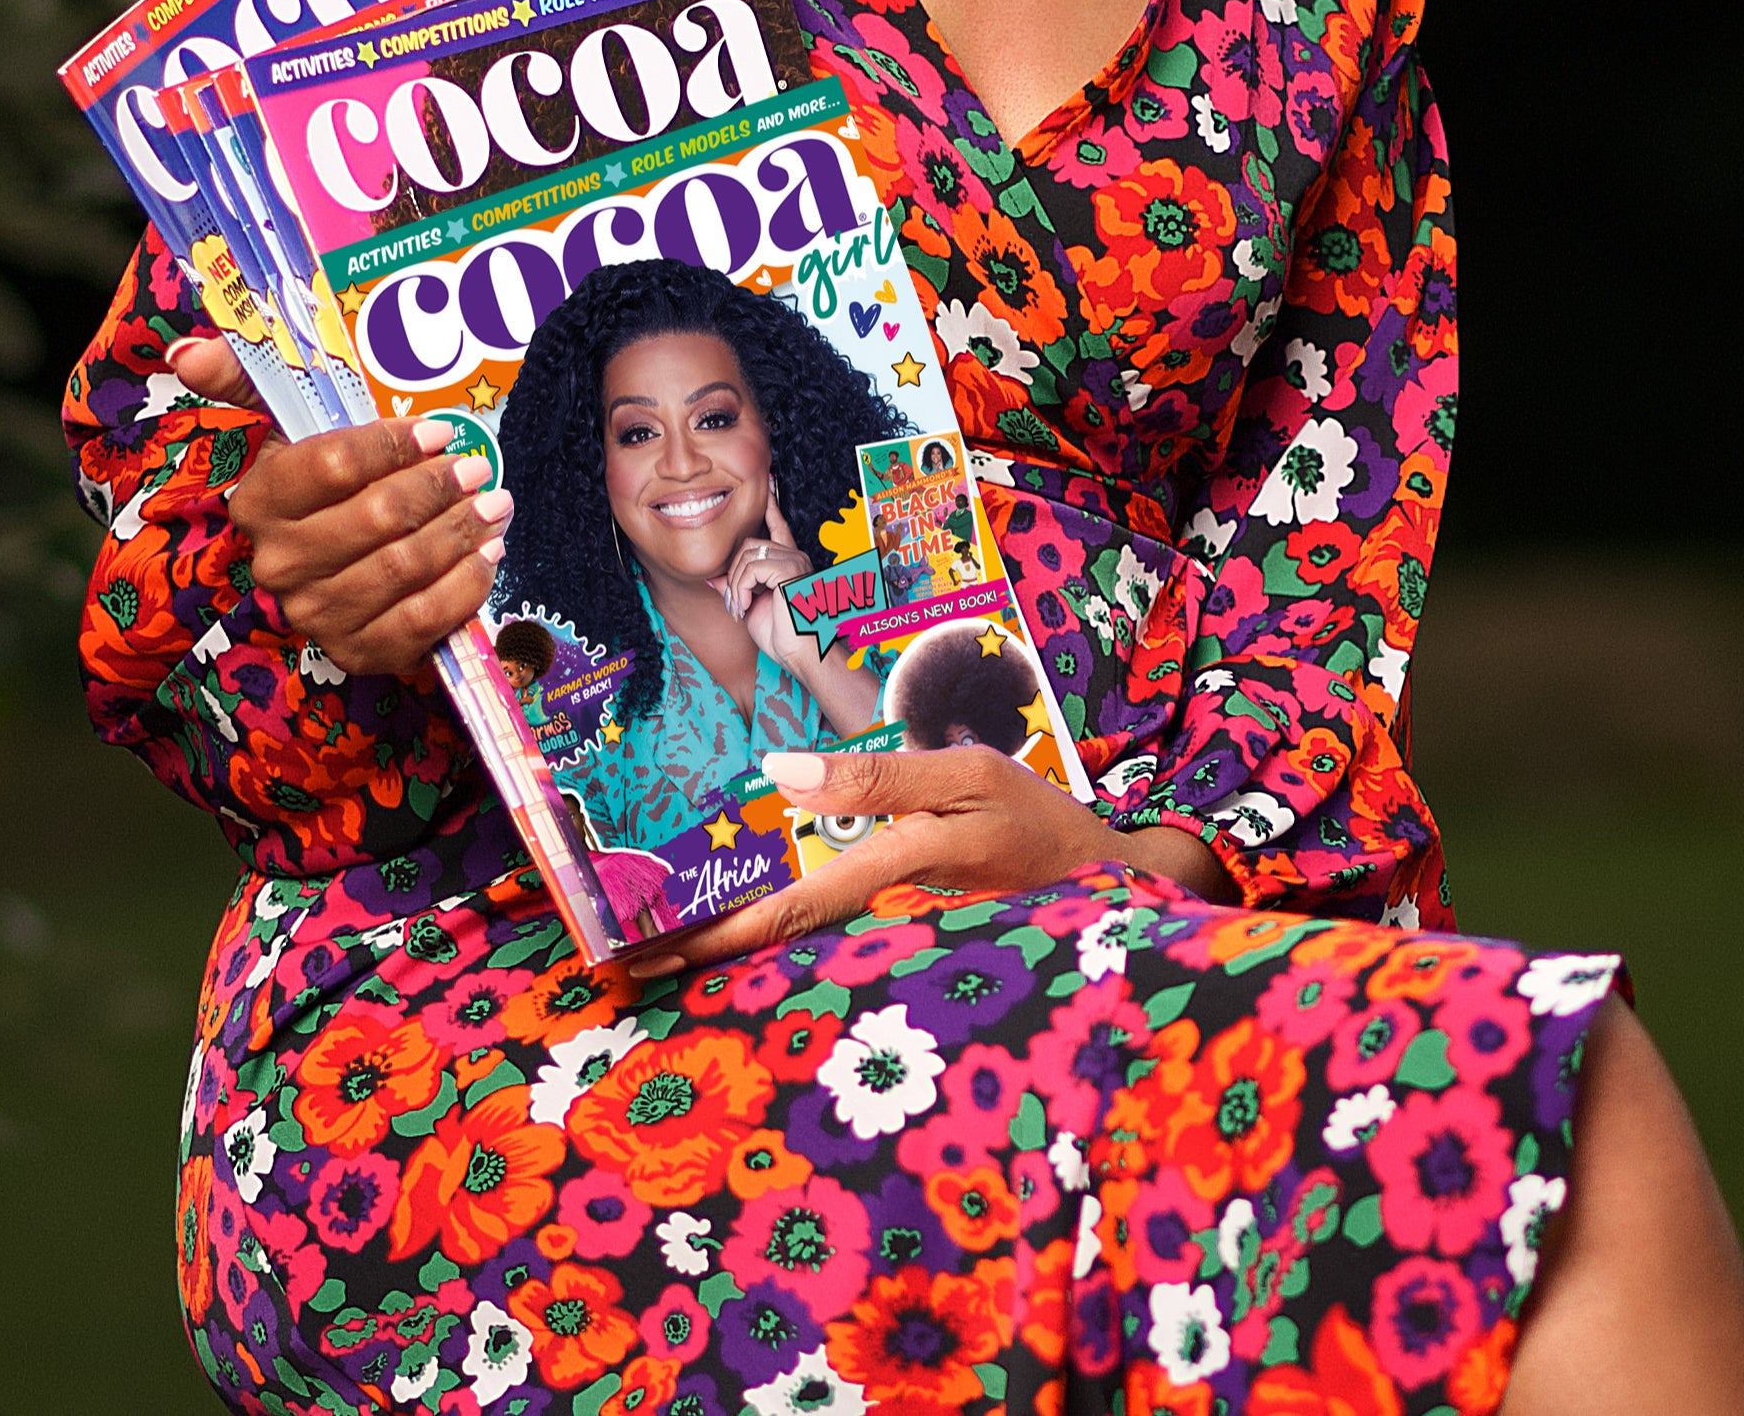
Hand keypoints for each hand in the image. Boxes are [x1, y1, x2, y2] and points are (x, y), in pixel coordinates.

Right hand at [174, 336, 506, 676]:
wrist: (350, 568)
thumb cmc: (331, 485)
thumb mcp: (290, 427)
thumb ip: (245, 378)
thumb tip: (185, 351)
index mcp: (258, 502)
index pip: (332, 465)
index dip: (391, 446)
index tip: (437, 433)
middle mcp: (279, 563)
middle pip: (376, 517)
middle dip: (437, 488)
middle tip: (477, 468)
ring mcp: (317, 614)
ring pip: (403, 567)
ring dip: (459, 533)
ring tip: (494, 505)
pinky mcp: (358, 652)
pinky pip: (423, 620)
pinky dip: (465, 585)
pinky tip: (488, 555)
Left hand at [624, 742, 1233, 976]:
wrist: (1116, 887)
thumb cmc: (1041, 822)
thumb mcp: (971, 775)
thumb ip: (880, 776)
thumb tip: (781, 773)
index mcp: (907, 871)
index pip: (796, 908)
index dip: (718, 934)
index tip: (652, 954)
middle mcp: (892, 918)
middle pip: (783, 944)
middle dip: (706, 958)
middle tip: (627, 969)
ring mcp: (895, 939)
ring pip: (801, 949)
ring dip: (734, 952)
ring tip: (662, 951)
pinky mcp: (904, 941)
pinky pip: (832, 941)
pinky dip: (782, 940)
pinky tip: (745, 937)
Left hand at [717, 495, 814, 660]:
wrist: (802, 654)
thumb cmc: (783, 636)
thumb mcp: (752, 607)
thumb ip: (735, 587)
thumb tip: (712, 575)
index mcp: (790, 563)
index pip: (778, 527)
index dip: (771, 506)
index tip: (767, 485)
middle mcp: (795, 557)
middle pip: (748, 545)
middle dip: (732, 574)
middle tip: (733, 605)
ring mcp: (794, 561)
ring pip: (746, 555)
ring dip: (734, 585)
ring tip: (739, 609)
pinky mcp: (789, 569)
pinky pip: (751, 568)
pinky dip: (740, 589)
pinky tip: (745, 607)